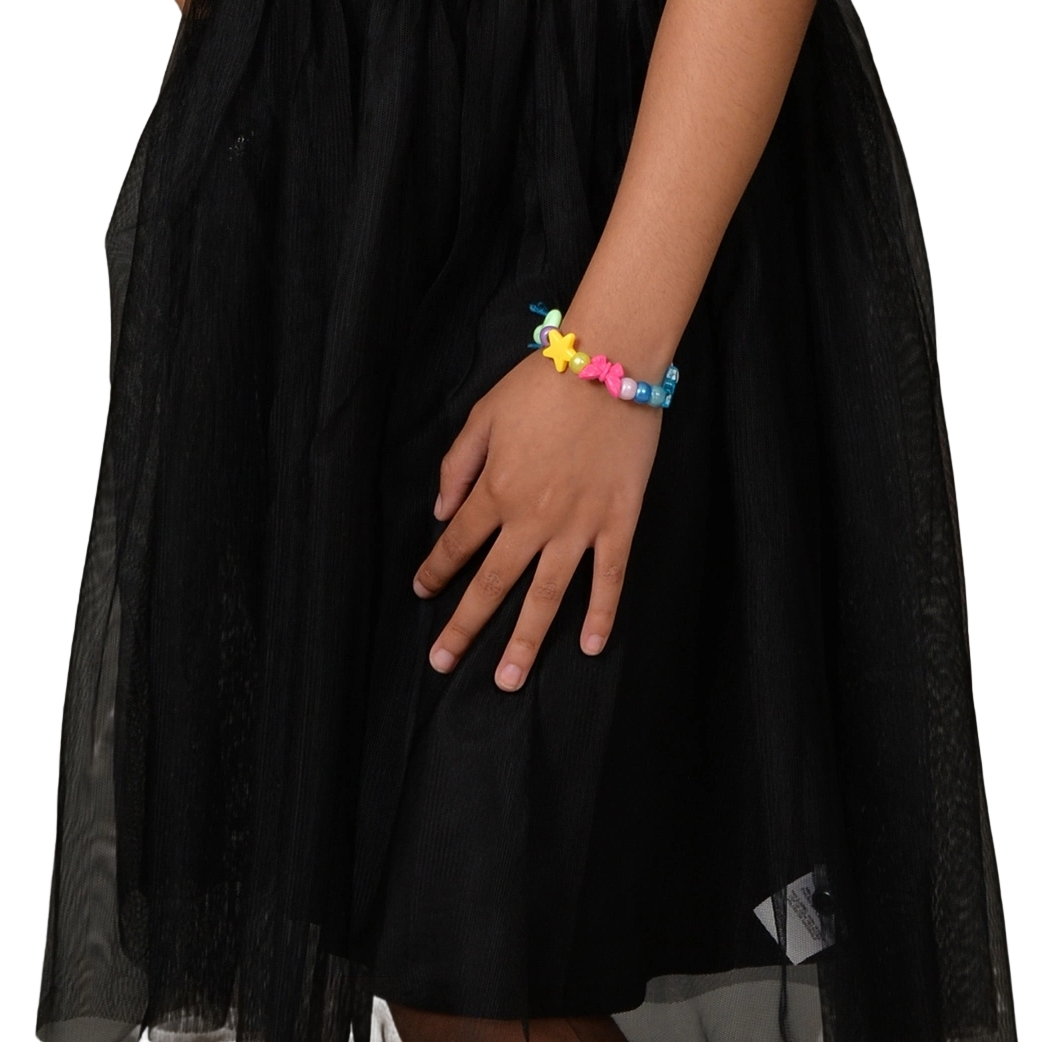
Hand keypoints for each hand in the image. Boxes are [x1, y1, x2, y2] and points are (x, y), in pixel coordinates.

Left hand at [411, 345, 662, 689]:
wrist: (609, 362)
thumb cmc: (542, 383)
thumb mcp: (484, 414)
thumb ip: (457, 466)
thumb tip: (440, 513)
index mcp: (495, 489)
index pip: (457, 543)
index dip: (436, 569)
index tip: (422, 592)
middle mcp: (532, 518)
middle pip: (492, 584)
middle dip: (464, 627)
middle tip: (442, 663)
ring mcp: (578, 525)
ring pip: (547, 596)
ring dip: (526, 641)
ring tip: (508, 680)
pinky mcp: (619, 521)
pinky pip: (610, 577)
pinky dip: (602, 613)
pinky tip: (592, 646)